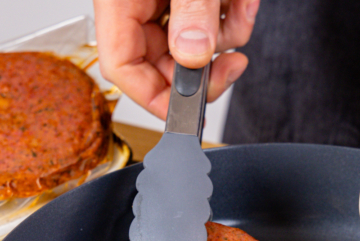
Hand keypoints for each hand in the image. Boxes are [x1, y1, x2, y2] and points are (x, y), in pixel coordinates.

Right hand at [94, 0, 258, 118]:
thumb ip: (191, 11)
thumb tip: (193, 54)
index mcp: (118, 2)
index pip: (122, 68)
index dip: (156, 99)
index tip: (190, 111)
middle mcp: (137, 4)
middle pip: (164, 62)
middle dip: (206, 68)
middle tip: (232, 66)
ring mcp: (163, 0)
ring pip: (194, 44)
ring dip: (227, 38)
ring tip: (240, 12)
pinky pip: (211, 20)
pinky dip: (234, 15)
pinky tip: (240, 2)